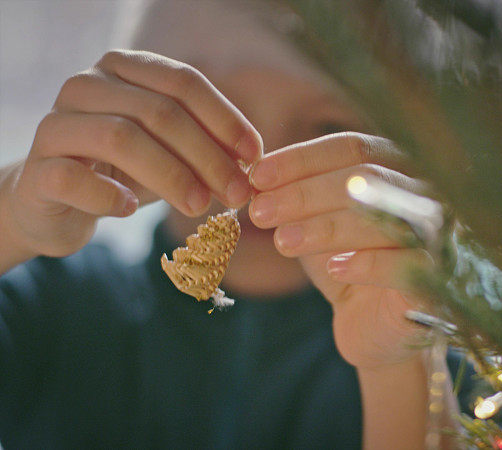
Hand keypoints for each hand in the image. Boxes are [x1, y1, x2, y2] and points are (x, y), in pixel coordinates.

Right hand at [0, 50, 260, 260]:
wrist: (56, 203)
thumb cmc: (125, 171)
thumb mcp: (172, 152)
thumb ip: (207, 147)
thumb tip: (253, 162)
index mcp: (125, 69)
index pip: (184, 82)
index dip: (225, 119)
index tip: (255, 157)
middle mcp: (87, 85)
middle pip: (159, 111)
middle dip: (207, 155)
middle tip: (237, 194)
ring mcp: (56, 124)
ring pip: (120, 137)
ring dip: (171, 175)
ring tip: (200, 206)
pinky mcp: (36, 170)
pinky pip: (75, 177)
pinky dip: (109, 196)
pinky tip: (130, 209)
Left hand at [248, 132, 432, 369]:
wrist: (376, 329)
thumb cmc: (349, 266)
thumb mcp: (318, 225)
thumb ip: (297, 197)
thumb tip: (255, 174)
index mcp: (401, 169)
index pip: (354, 148)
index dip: (303, 159)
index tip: (257, 177)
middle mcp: (430, 195)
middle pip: (368, 178)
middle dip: (306, 192)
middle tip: (260, 211)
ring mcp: (441, 236)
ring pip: (385, 218)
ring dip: (327, 227)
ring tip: (283, 241)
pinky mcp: (442, 281)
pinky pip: (406, 265)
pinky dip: (367, 263)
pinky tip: (335, 269)